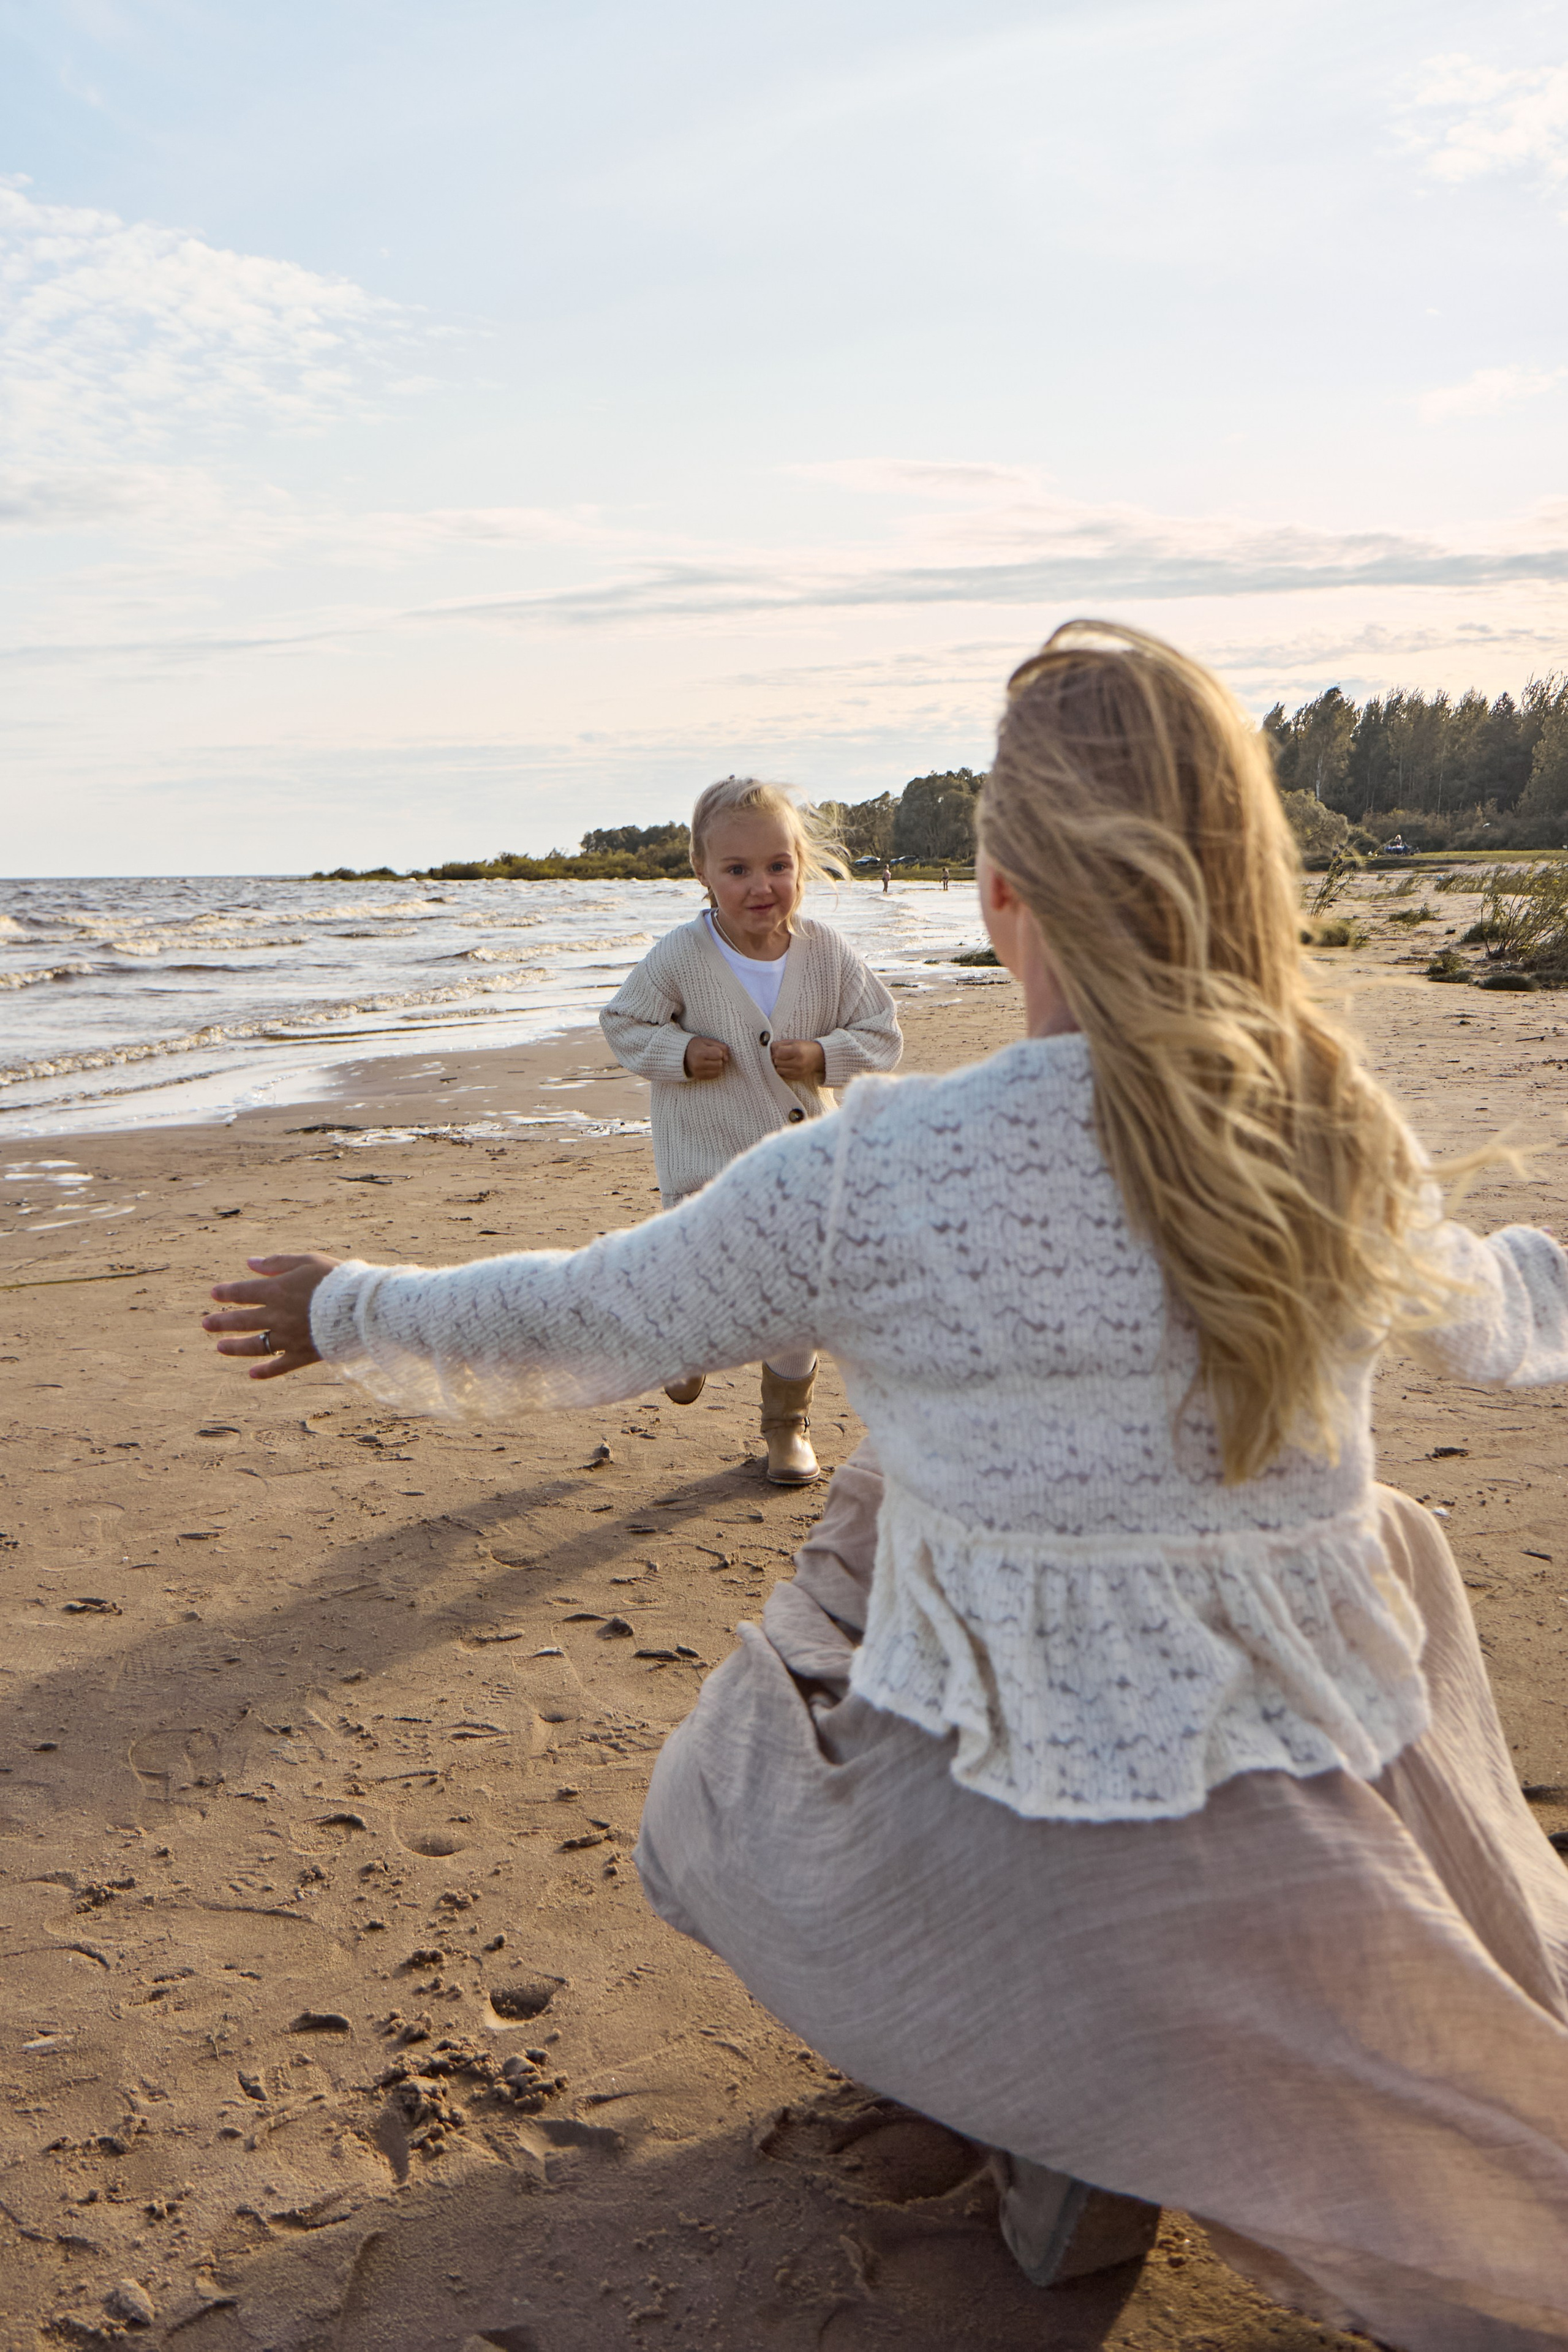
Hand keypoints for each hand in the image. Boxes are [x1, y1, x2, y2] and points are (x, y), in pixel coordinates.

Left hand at [202, 1252, 338, 1378]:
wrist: (361, 1308)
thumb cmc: (337, 1279)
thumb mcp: (308, 1261)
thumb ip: (278, 1262)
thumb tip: (250, 1263)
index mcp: (277, 1291)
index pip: (243, 1292)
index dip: (227, 1292)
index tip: (214, 1294)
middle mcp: (278, 1316)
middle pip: (243, 1320)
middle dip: (222, 1321)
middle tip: (206, 1324)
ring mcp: (288, 1338)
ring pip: (255, 1345)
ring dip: (235, 1347)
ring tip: (219, 1348)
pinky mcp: (303, 1355)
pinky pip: (280, 1366)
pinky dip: (266, 1371)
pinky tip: (252, 1374)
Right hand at [683, 1035, 730, 1079]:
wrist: (682, 1054)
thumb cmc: (697, 1045)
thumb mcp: (708, 1041)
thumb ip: (721, 1047)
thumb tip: (727, 1059)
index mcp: (700, 1053)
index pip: (719, 1054)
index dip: (719, 1051)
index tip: (713, 1049)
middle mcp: (698, 1064)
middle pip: (720, 1063)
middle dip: (718, 1059)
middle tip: (711, 1055)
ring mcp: (698, 1072)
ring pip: (718, 1071)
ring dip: (717, 1065)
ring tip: (709, 1060)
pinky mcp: (699, 1077)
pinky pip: (715, 1076)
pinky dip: (714, 1070)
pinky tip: (708, 1066)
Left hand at [769, 1038, 826, 1083]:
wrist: (820, 1057)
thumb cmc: (805, 1047)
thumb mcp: (794, 1042)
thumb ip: (780, 1044)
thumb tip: (768, 1049)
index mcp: (797, 1051)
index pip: (778, 1053)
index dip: (776, 1051)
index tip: (778, 1049)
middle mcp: (798, 1063)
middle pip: (777, 1062)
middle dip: (777, 1058)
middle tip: (782, 1055)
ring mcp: (798, 1072)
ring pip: (779, 1070)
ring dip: (779, 1065)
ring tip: (785, 1061)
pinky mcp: (798, 1078)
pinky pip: (784, 1075)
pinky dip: (784, 1071)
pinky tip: (789, 1066)